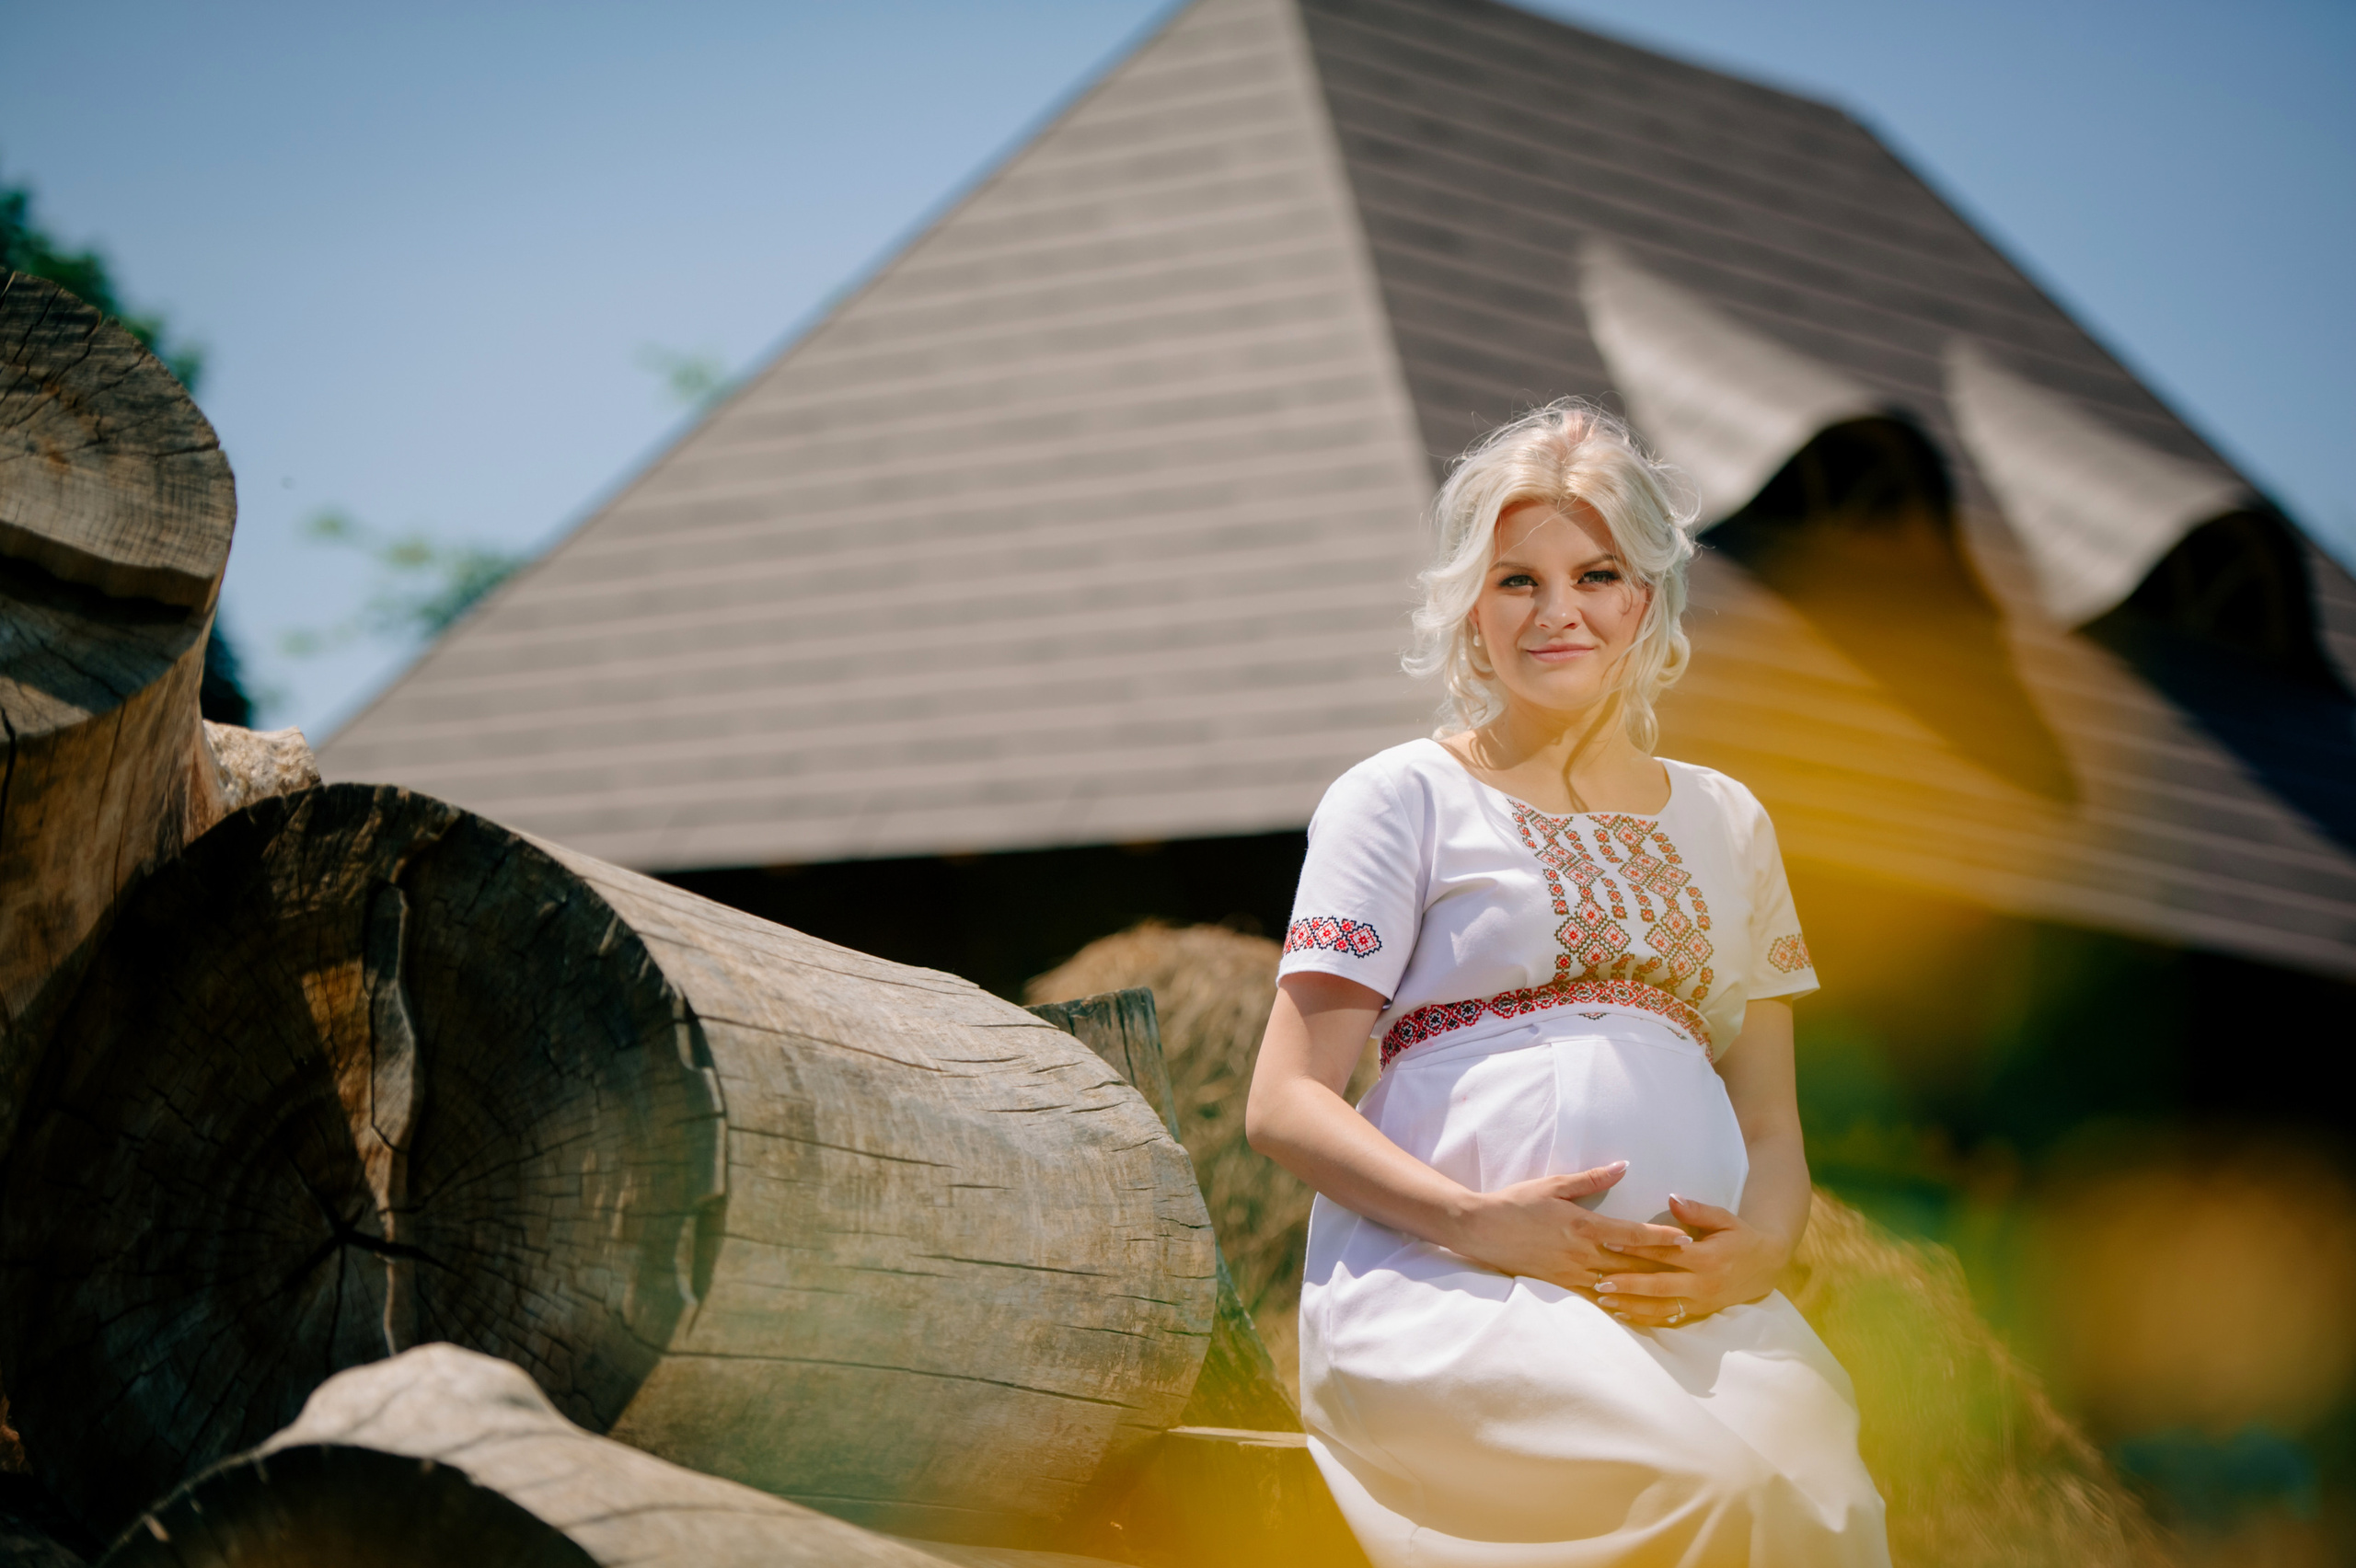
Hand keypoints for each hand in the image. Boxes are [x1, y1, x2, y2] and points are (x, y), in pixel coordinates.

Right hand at [1447, 1160, 1691, 1286]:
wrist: (1480, 1229)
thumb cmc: (1517, 1203)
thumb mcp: (1554, 1185)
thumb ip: (1592, 1179)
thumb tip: (1623, 1167)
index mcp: (1583, 1226)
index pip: (1632, 1235)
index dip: (1661, 1238)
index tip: (1687, 1239)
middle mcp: (1582, 1254)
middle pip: (1632, 1264)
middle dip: (1664, 1268)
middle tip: (1693, 1271)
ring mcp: (1571, 1274)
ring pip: (1617, 1286)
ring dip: (1646, 1289)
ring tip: (1674, 1294)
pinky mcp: (1560, 1286)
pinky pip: (1595, 1301)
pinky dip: (1618, 1305)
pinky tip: (1635, 1309)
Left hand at [1592, 1194, 1788, 1327]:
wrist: (1766, 1267)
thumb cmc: (1741, 1237)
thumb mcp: (1725, 1218)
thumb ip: (1698, 1210)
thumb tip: (1672, 1198)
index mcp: (1707, 1257)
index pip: (1665, 1253)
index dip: (1636, 1248)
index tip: (1609, 1241)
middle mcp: (1702, 1283)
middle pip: (1659, 1285)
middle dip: (1627, 1284)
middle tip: (1598, 1281)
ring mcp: (1700, 1302)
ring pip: (1661, 1307)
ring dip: (1630, 1304)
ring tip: (1603, 1300)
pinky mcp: (1699, 1312)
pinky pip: (1669, 1319)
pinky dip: (1644, 1318)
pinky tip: (1622, 1313)